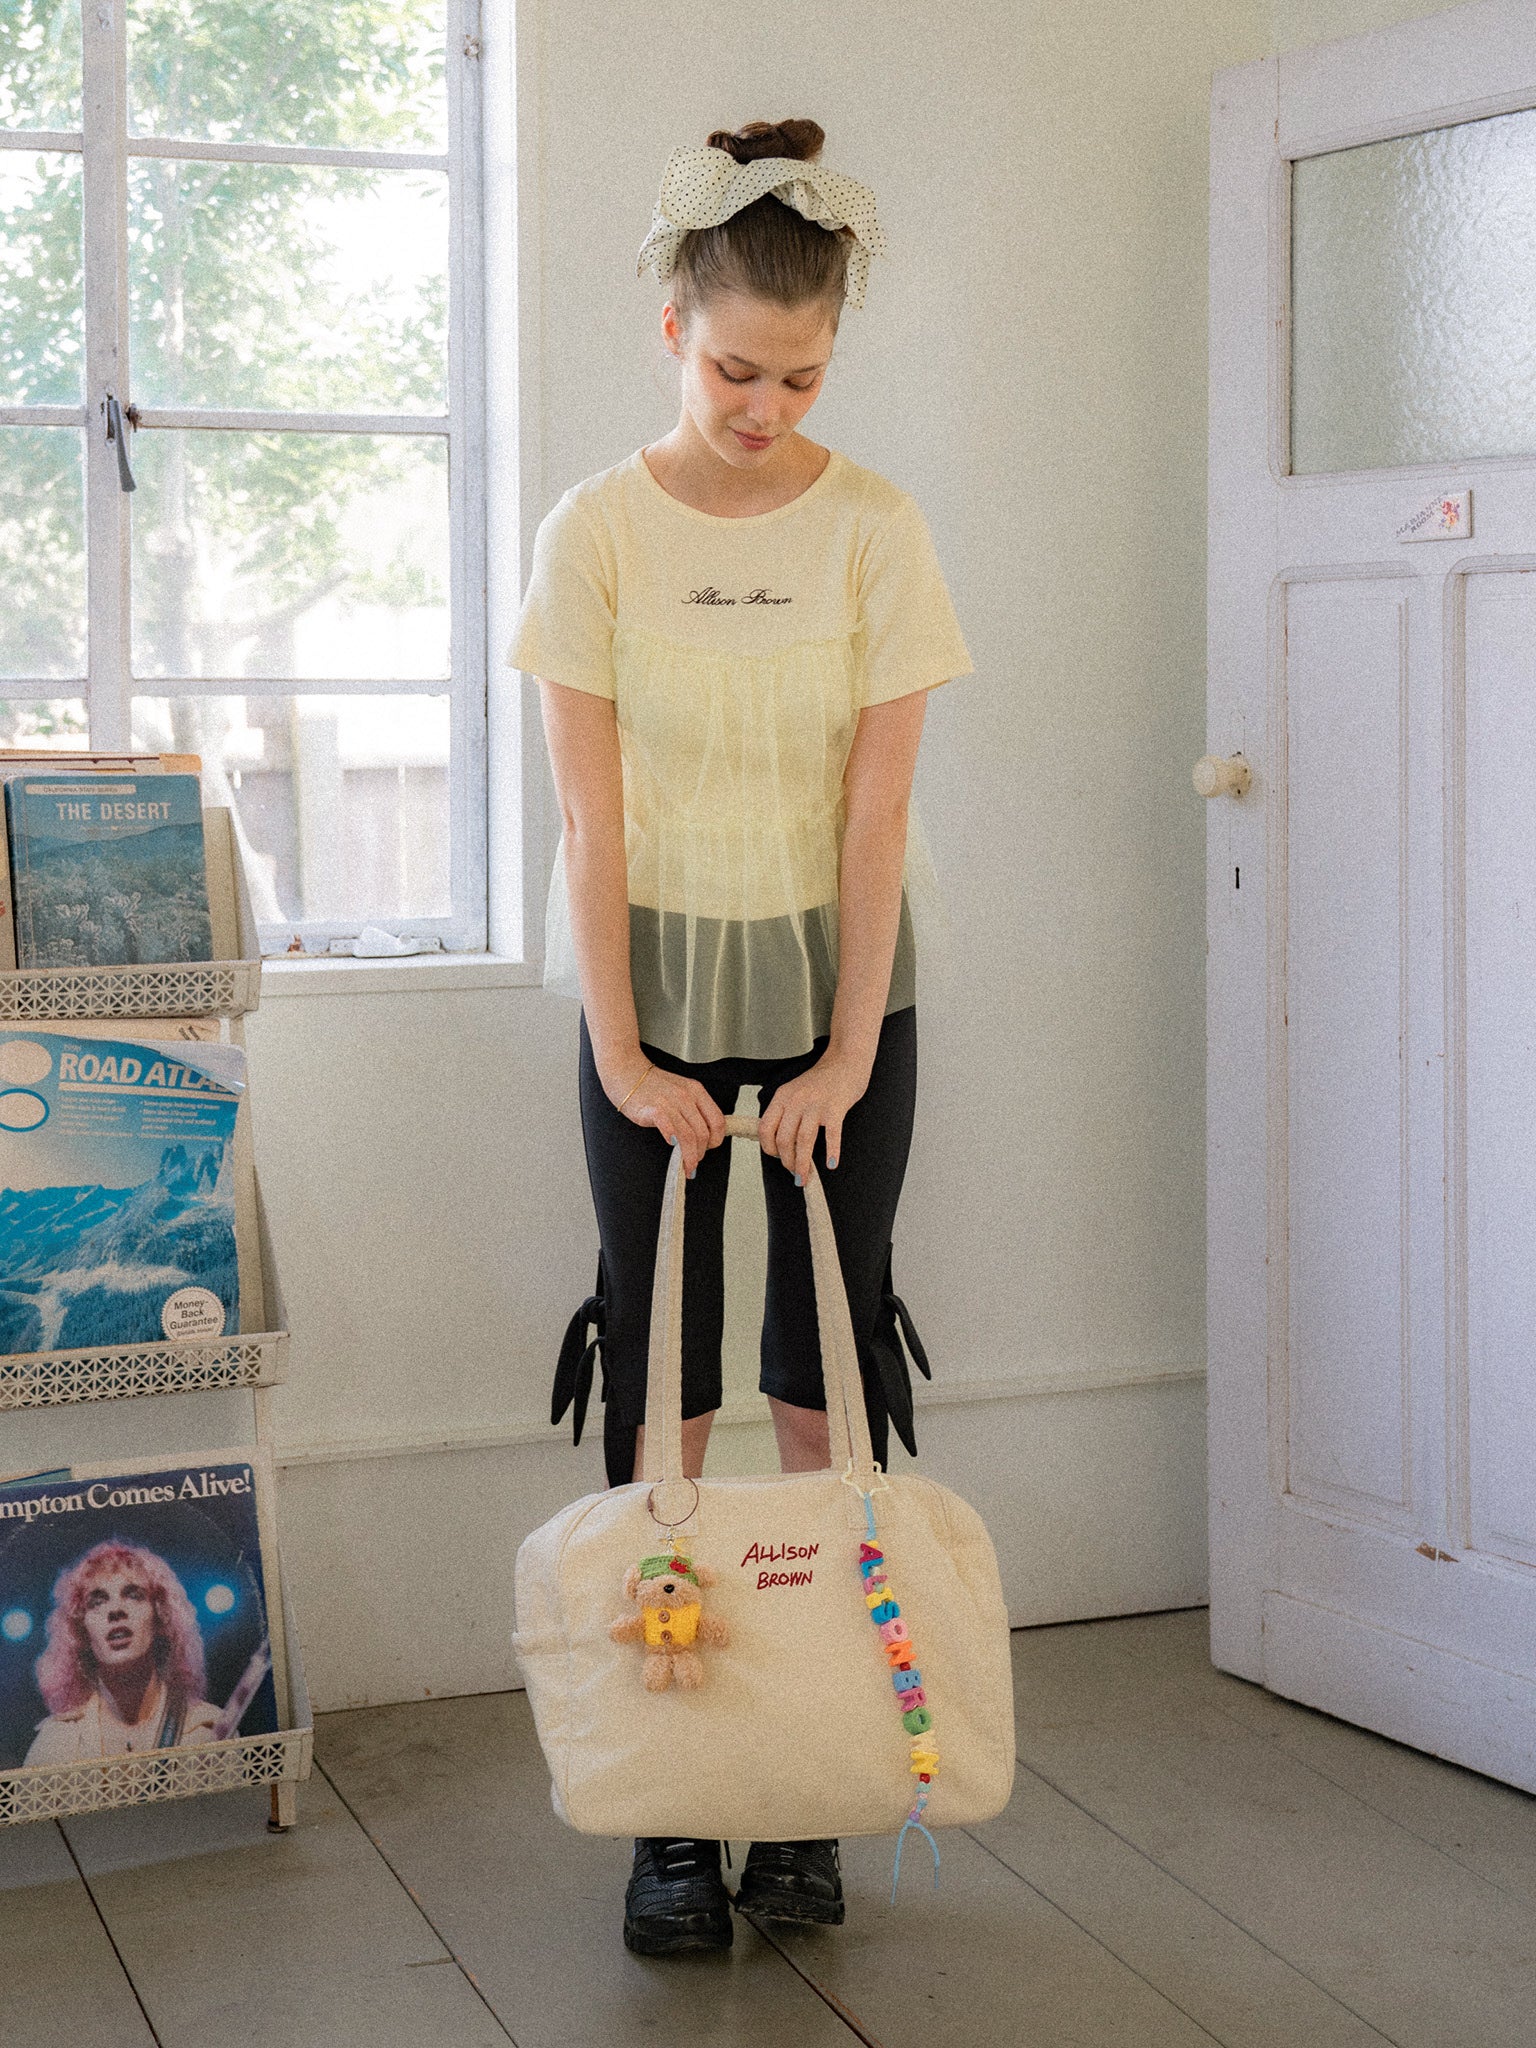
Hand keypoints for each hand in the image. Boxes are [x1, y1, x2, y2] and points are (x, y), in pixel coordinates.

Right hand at [610, 1059, 725, 1177]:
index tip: (708, 1149)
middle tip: (693, 1164)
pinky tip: (671, 1145)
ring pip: (689, 1136)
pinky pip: (669, 1128)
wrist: (627, 1072)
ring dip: (688, 1156)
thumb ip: (693, 1109)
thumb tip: (703, 1136)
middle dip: (700, 1154)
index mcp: (696, 1092)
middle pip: (703, 1133)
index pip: (718, 1121)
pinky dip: (673, 1140)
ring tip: (685, 1166)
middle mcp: (686, 1096)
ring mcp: (670, 1102)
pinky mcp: (653, 1109)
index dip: (716, 1141)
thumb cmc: (651, 1085)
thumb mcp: (681, 1091)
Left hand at [758, 1050, 869, 1183]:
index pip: (765, 1129)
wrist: (845, 1062)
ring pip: (803, 1140)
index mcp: (782, 1097)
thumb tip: (781, 1144)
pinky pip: (831, 1135)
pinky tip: (832, 1164)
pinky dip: (832, 1152)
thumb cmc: (822, 1081)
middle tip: (794, 1173)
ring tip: (804, 1177)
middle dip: (786, 1161)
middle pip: (783, 1139)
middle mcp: (796, 1101)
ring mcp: (816, 1105)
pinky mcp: (836, 1109)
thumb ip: (786, 1112)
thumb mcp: (795, 1091)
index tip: (777, 1157)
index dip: (769, 1148)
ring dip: (802, 1163)